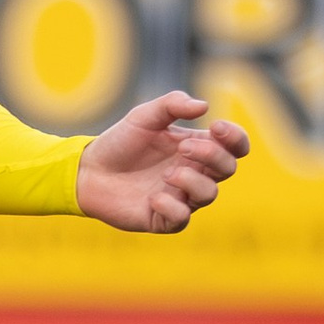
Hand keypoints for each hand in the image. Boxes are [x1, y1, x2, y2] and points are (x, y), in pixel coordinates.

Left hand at [75, 89, 248, 234]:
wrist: (88, 170)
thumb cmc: (120, 142)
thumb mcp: (144, 116)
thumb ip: (172, 105)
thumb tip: (204, 106)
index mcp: (197, 147)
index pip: (235, 147)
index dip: (235, 138)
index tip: (216, 127)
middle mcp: (194, 173)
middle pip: (227, 168)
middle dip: (211, 156)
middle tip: (181, 148)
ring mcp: (181, 197)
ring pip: (209, 194)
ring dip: (191, 181)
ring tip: (166, 174)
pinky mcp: (163, 219)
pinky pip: (182, 219)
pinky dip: (172, 207)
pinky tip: (153, 197)